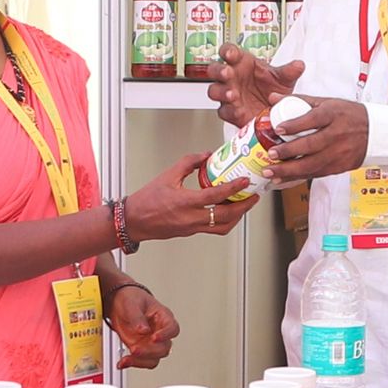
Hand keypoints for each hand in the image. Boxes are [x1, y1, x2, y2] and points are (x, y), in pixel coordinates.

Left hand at [107, 279, 176, 364]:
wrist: (117, 303)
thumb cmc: (130, 298)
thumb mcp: (131, 303)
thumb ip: (137, 317)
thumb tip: (143, 330)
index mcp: (163, 317)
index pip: (172, 328)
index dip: (166, 335)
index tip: (155, 338)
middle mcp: (160, 332)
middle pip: (164, 348)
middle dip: (149, 351)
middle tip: (135, 349)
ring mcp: (151, 342)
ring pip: (155, 358)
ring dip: (141, 361)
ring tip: (127, 359)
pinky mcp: (142, 349)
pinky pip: (142, 361)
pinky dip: (132, 364)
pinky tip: (123, 362)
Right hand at [121, 160, 246, 240]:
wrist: (134, 221)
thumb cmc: (147, 200)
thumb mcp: (168, 175)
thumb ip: (189, 162)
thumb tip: (206, 155)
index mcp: (185, 202)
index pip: (216, 196)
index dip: (233, 188)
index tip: (245, 181)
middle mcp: (191, 218)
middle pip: (226, 216)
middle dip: (244, 206)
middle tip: (253, 196)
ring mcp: (193, 228)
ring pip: (223, 227)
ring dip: (237, 217)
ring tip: (244, 205)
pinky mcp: (192, 232)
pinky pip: (214, 229)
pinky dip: (225, 222)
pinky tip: (228, 212)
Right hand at [210, 49, 303, 129]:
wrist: (274, 109)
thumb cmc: (272, 87)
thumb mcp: (283, 78)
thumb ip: (289, 72)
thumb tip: (299, 65)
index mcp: (241, 62)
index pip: (228, 52)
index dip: (227, 51)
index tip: (230, 54)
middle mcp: (231, 77)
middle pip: (214, 70)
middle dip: (219, 71)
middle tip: (227, 73)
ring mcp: (228, 94)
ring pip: (214, 90)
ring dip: (221, 92)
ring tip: (233, 94)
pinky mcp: (230, 111)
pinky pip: (224, 111)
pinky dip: (230, 111)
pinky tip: (238, 110)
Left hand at [267, 95, 371, 183]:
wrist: (375, 133)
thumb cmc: (349, 115)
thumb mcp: (327, 103)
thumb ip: (300, 100)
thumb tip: (273, 98)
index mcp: (333, 115)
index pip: (312, 119)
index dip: (294, 125)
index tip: (278, 129)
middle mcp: (336, 134)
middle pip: (310, 145)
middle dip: (288, 152)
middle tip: (271, 155)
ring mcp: (338, 153)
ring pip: (312, 165)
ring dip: (289, 171)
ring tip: (272, 173)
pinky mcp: (339, 166)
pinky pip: (317, 174)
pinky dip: (299, 178)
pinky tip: (285, 180)